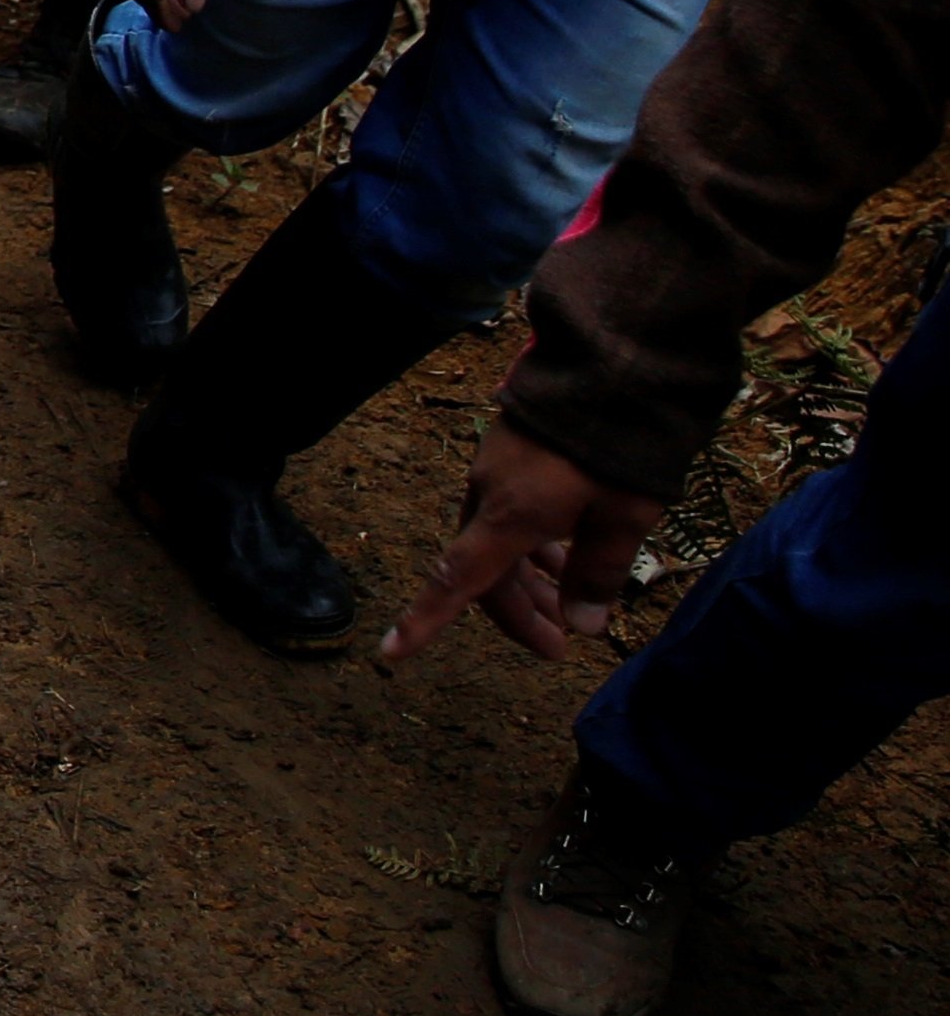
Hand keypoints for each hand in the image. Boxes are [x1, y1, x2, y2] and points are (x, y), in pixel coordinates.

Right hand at [384, 422, 672, 663]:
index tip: (391, 652)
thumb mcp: (623, 516)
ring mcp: (499, 471)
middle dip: (518, 613)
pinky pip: (512, 514)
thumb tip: (581, 625)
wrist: (612, 364)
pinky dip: (536, 545)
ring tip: (573, 604)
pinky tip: (570, 551)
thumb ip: (600, 572)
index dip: (425, 619)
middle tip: (559, 646)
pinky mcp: (513, 453)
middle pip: (484, 569)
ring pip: (500, 542)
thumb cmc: (618, 447)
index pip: (456, 579)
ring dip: (531, 580)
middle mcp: (491, 495)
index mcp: (509, 515)